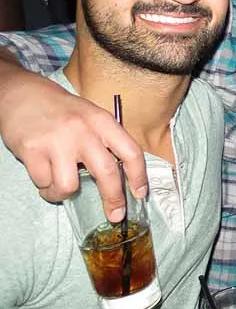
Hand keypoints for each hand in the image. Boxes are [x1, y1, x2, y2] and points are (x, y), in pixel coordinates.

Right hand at [0, 66, 146, 221]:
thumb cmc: (61, 109)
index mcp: (102, 122)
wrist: (22, 93)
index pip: (131, 151)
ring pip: (69, 186)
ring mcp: (57, 142)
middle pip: (107, 173)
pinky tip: (44, 176)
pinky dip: (45, 187)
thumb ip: (105, 140)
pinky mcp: (31, 151)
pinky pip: (43, 183)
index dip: (139, 176)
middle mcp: (83, 131)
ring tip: (60, 188)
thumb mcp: (91, 115)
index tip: (140, 194)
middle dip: (114, 199)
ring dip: (64, 195)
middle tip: (115, 215)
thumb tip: (121, 176)